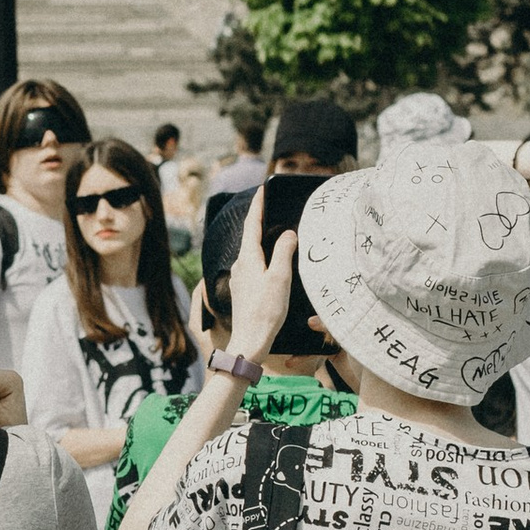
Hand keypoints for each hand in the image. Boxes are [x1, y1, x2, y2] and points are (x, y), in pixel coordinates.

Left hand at [225, 192, 298, 368]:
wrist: (250, 340)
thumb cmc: (265, 311)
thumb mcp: (280, 278)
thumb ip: (284, 252)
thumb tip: (288, 233)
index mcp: (248, 258)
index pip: (252, 224)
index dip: (258, 206)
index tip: (263, 190)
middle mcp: (240, 265)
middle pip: (251, 237)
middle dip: (262, 221)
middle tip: (272, 207)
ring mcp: (240, 278)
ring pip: (253, 252)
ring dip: (264, 241)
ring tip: (277, 232)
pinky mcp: (244, 290)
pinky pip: (254, 266)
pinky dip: (264, 258)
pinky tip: (273, 263)